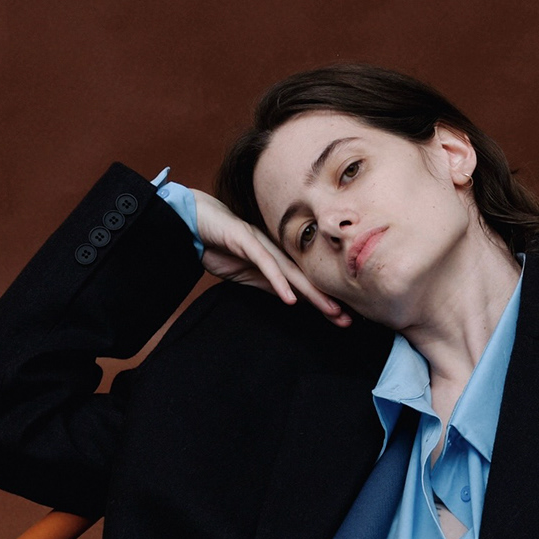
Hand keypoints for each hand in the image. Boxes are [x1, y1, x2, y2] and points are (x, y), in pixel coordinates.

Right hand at [188, 190, 352, 324]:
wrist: (192, 220)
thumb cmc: (219, 243)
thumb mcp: (247, 272)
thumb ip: (269, 282)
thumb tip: (291, 297)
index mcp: (276, 256)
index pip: (303, 282)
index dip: (322, 300)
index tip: (341, 318)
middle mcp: (274, 248)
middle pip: (305, 277)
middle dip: (326, 299)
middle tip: (347, 319)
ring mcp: (261, 243)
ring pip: (292, 272)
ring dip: (311, 293)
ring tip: (330, 310)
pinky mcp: (244, 240)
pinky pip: (265, 264)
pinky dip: (278, 281)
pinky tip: (290, 299)